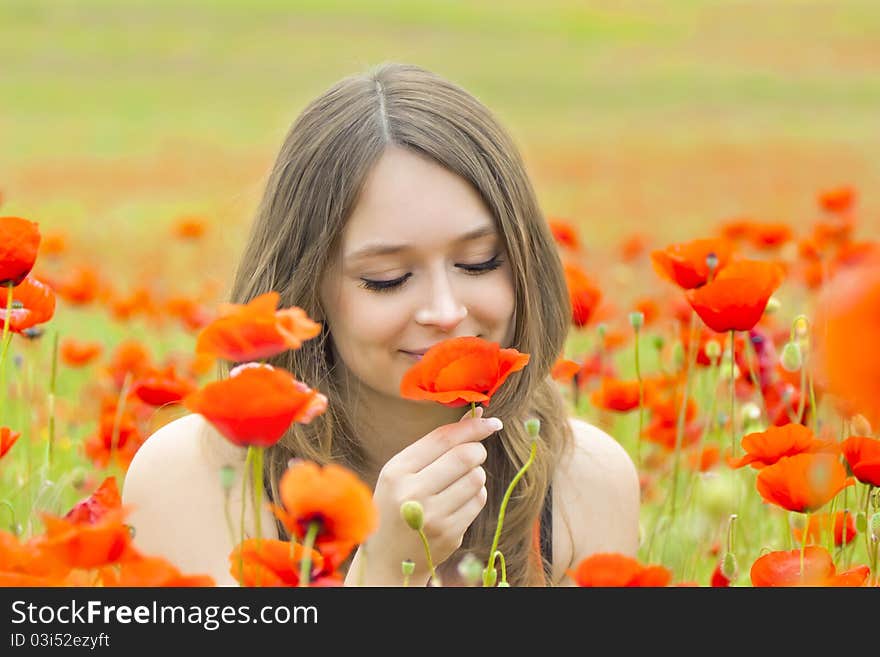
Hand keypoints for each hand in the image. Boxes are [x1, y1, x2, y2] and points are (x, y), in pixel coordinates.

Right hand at [355, 406, 500, 584]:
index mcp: (397, 471)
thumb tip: (478, 416)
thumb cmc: (398, 503)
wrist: (389, 558)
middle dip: (476, 450)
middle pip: (465, 456)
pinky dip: (476, 495)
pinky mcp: (449, 534)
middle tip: (473, 454)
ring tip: (459, 482)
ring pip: (476, 478)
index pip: (443, 438)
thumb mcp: (402, 472)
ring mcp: (432, 516)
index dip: (471, 427)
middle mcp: (412, 493)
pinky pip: (478, 501)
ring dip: (476, 475)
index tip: (491, 421)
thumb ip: (436, 445)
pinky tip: (459, 501)